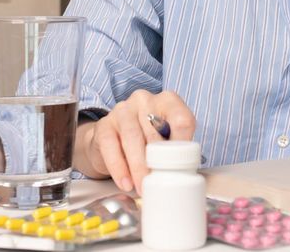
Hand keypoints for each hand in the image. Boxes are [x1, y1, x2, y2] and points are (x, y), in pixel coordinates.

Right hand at [74, 90, 195, 193]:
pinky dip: (119, 168)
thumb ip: (177, 150)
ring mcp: (123, 110)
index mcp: (168, 101)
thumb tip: (184, 173)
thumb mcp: (166, 140)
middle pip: (155, 132)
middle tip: (160, 185)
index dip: (183, 145)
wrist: (113, 140)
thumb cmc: (147, 140)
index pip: (181, 119)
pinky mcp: (104, 124)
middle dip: (158, 163)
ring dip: (138, 167)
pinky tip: (125, 183)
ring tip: (142, 188)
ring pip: (132, 138)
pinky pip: (110, 146)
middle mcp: (145, 100)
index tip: (181, 168)